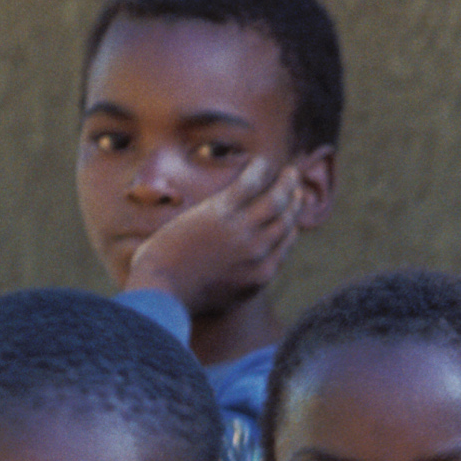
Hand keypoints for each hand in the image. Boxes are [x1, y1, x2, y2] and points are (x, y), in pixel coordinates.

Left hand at [123, 155, 310, 322]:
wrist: (163, 289)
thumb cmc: (184, 296)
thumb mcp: (225, 298)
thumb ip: (242, 282)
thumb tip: (242, 274)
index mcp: (262, 274)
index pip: (286, 243)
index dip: (292, 225)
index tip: (292, 213)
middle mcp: (260, 252)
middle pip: (286, 221)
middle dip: (294, 202)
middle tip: (297, 189)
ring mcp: (244, 231)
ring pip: (276, 201)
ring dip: (286, 183)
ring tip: (289, 172)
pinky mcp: (223, 212)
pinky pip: (250, 185)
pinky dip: (261, 171)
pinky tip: (263, 162)